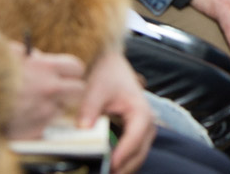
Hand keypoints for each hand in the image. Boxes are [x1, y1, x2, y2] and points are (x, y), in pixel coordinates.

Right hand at [5, 45, 86, 138]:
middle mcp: (50, 90)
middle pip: (78, 92)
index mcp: (47, 68)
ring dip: (52, 109)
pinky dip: (37, 125)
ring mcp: (43, 113)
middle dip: (70, 92)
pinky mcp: (33, 132)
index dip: (72, 72)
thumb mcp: (14, 55)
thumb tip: (41, 59)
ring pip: (61, 111)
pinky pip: (44, 128)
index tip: (66, 75)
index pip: (77, 68)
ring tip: (33, 105)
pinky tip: (24, 119)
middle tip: (58, 92)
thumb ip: (33, 57)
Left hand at [76, 50, 154, 173]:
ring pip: (138, 155)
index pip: (136, 135)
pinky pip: (132, 152)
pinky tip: (107, 167)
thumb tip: (84, 128)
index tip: (111, 164)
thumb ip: (89, 107)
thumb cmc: (107, 75)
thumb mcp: (97, 88)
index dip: (125, 152)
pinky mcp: (133, 133)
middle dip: (125, 166)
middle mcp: (145, 121)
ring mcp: (140, 129)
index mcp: (140, 109)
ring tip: (105, 172)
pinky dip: (123, 162)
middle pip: (140, 151)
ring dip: (125, 167)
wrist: (109, 67)